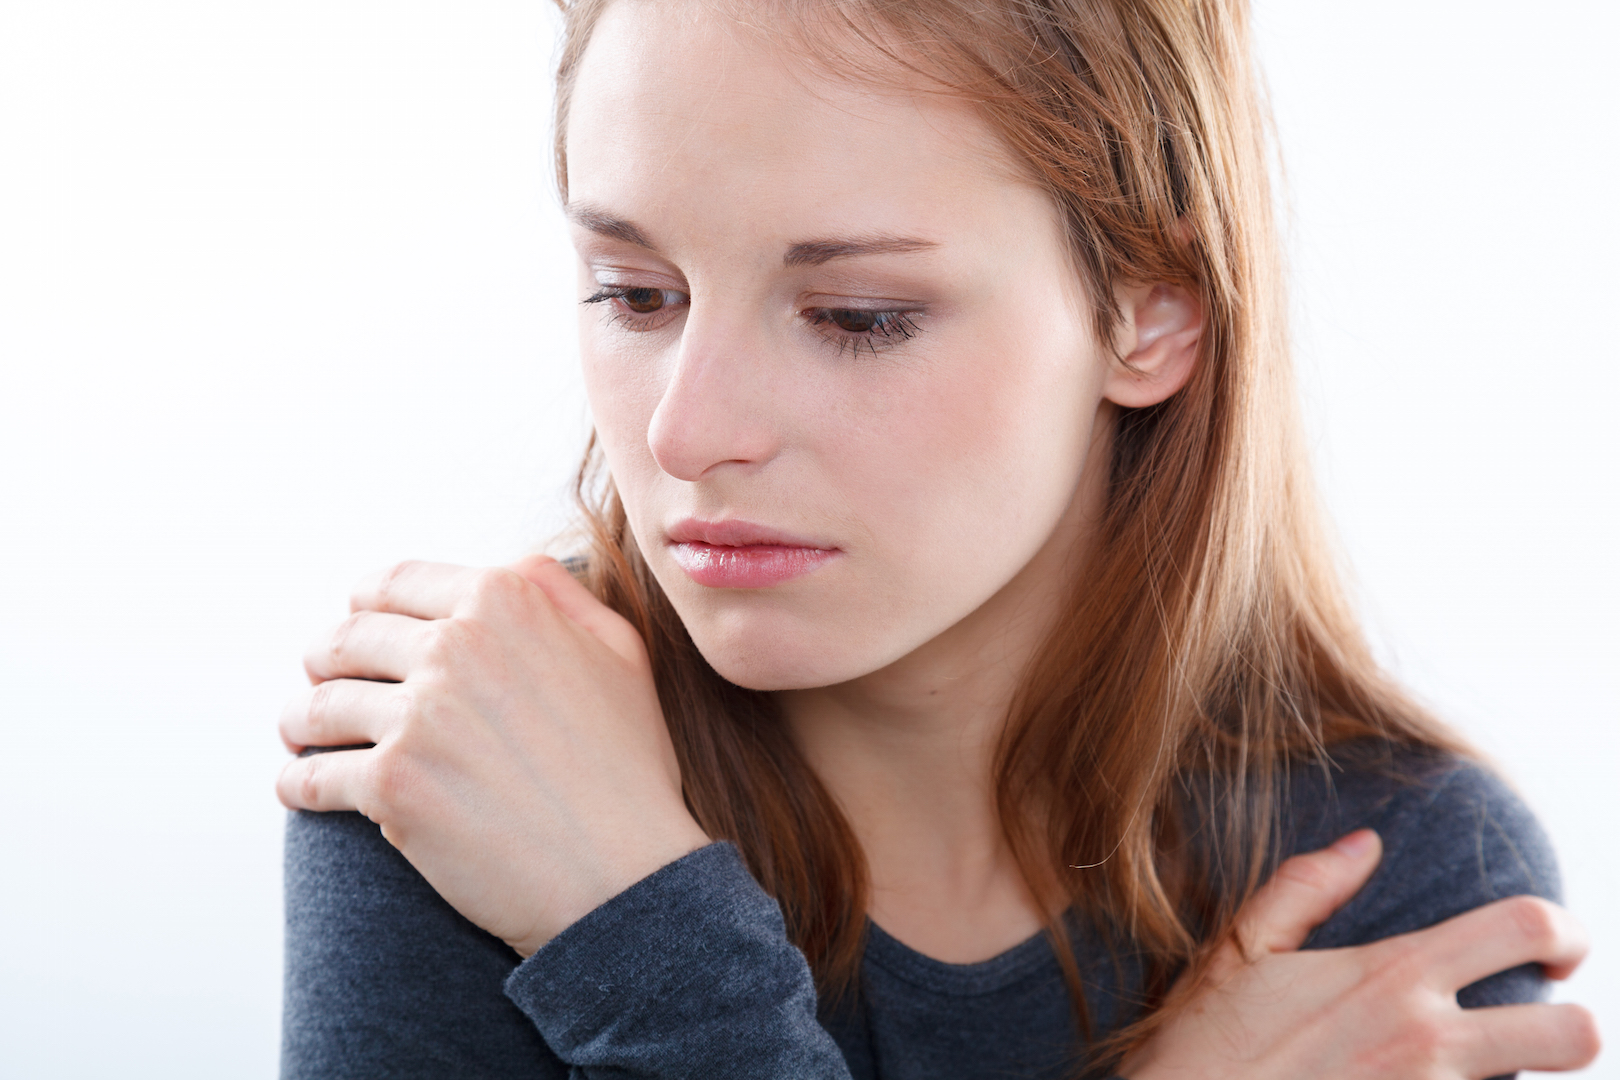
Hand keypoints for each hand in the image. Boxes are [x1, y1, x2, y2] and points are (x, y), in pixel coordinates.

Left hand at [275, 556, 710, 956]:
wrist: (623, 871)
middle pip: (344, 639)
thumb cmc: (628, 767)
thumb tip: (511, 565)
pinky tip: (299, 789)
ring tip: (301, 736)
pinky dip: (297, 783)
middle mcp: (454, 646)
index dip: (364, 604)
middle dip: (324, 661)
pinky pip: (313, 776)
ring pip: (318, 706)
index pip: (393, 583)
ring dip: (300, 722)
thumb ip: (561, 593)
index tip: (356, 627)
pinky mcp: (392, 784)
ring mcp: (418, 715)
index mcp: (504, 602)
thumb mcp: (620, 652)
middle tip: (321, 683)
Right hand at [1122, 830, 1600, 1078]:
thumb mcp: (1240, 950)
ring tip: (1473, 1066)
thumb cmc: (1204, 1047)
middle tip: (1542, 1020)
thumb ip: (1306, 887)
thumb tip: (1364, 844)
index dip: (1561, 930)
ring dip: (1512, 1077)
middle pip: (1573, 1035)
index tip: (1554, 950)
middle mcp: (1427, 1043)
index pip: (1522, 928)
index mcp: (1391, 976)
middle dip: (1576, 1025)